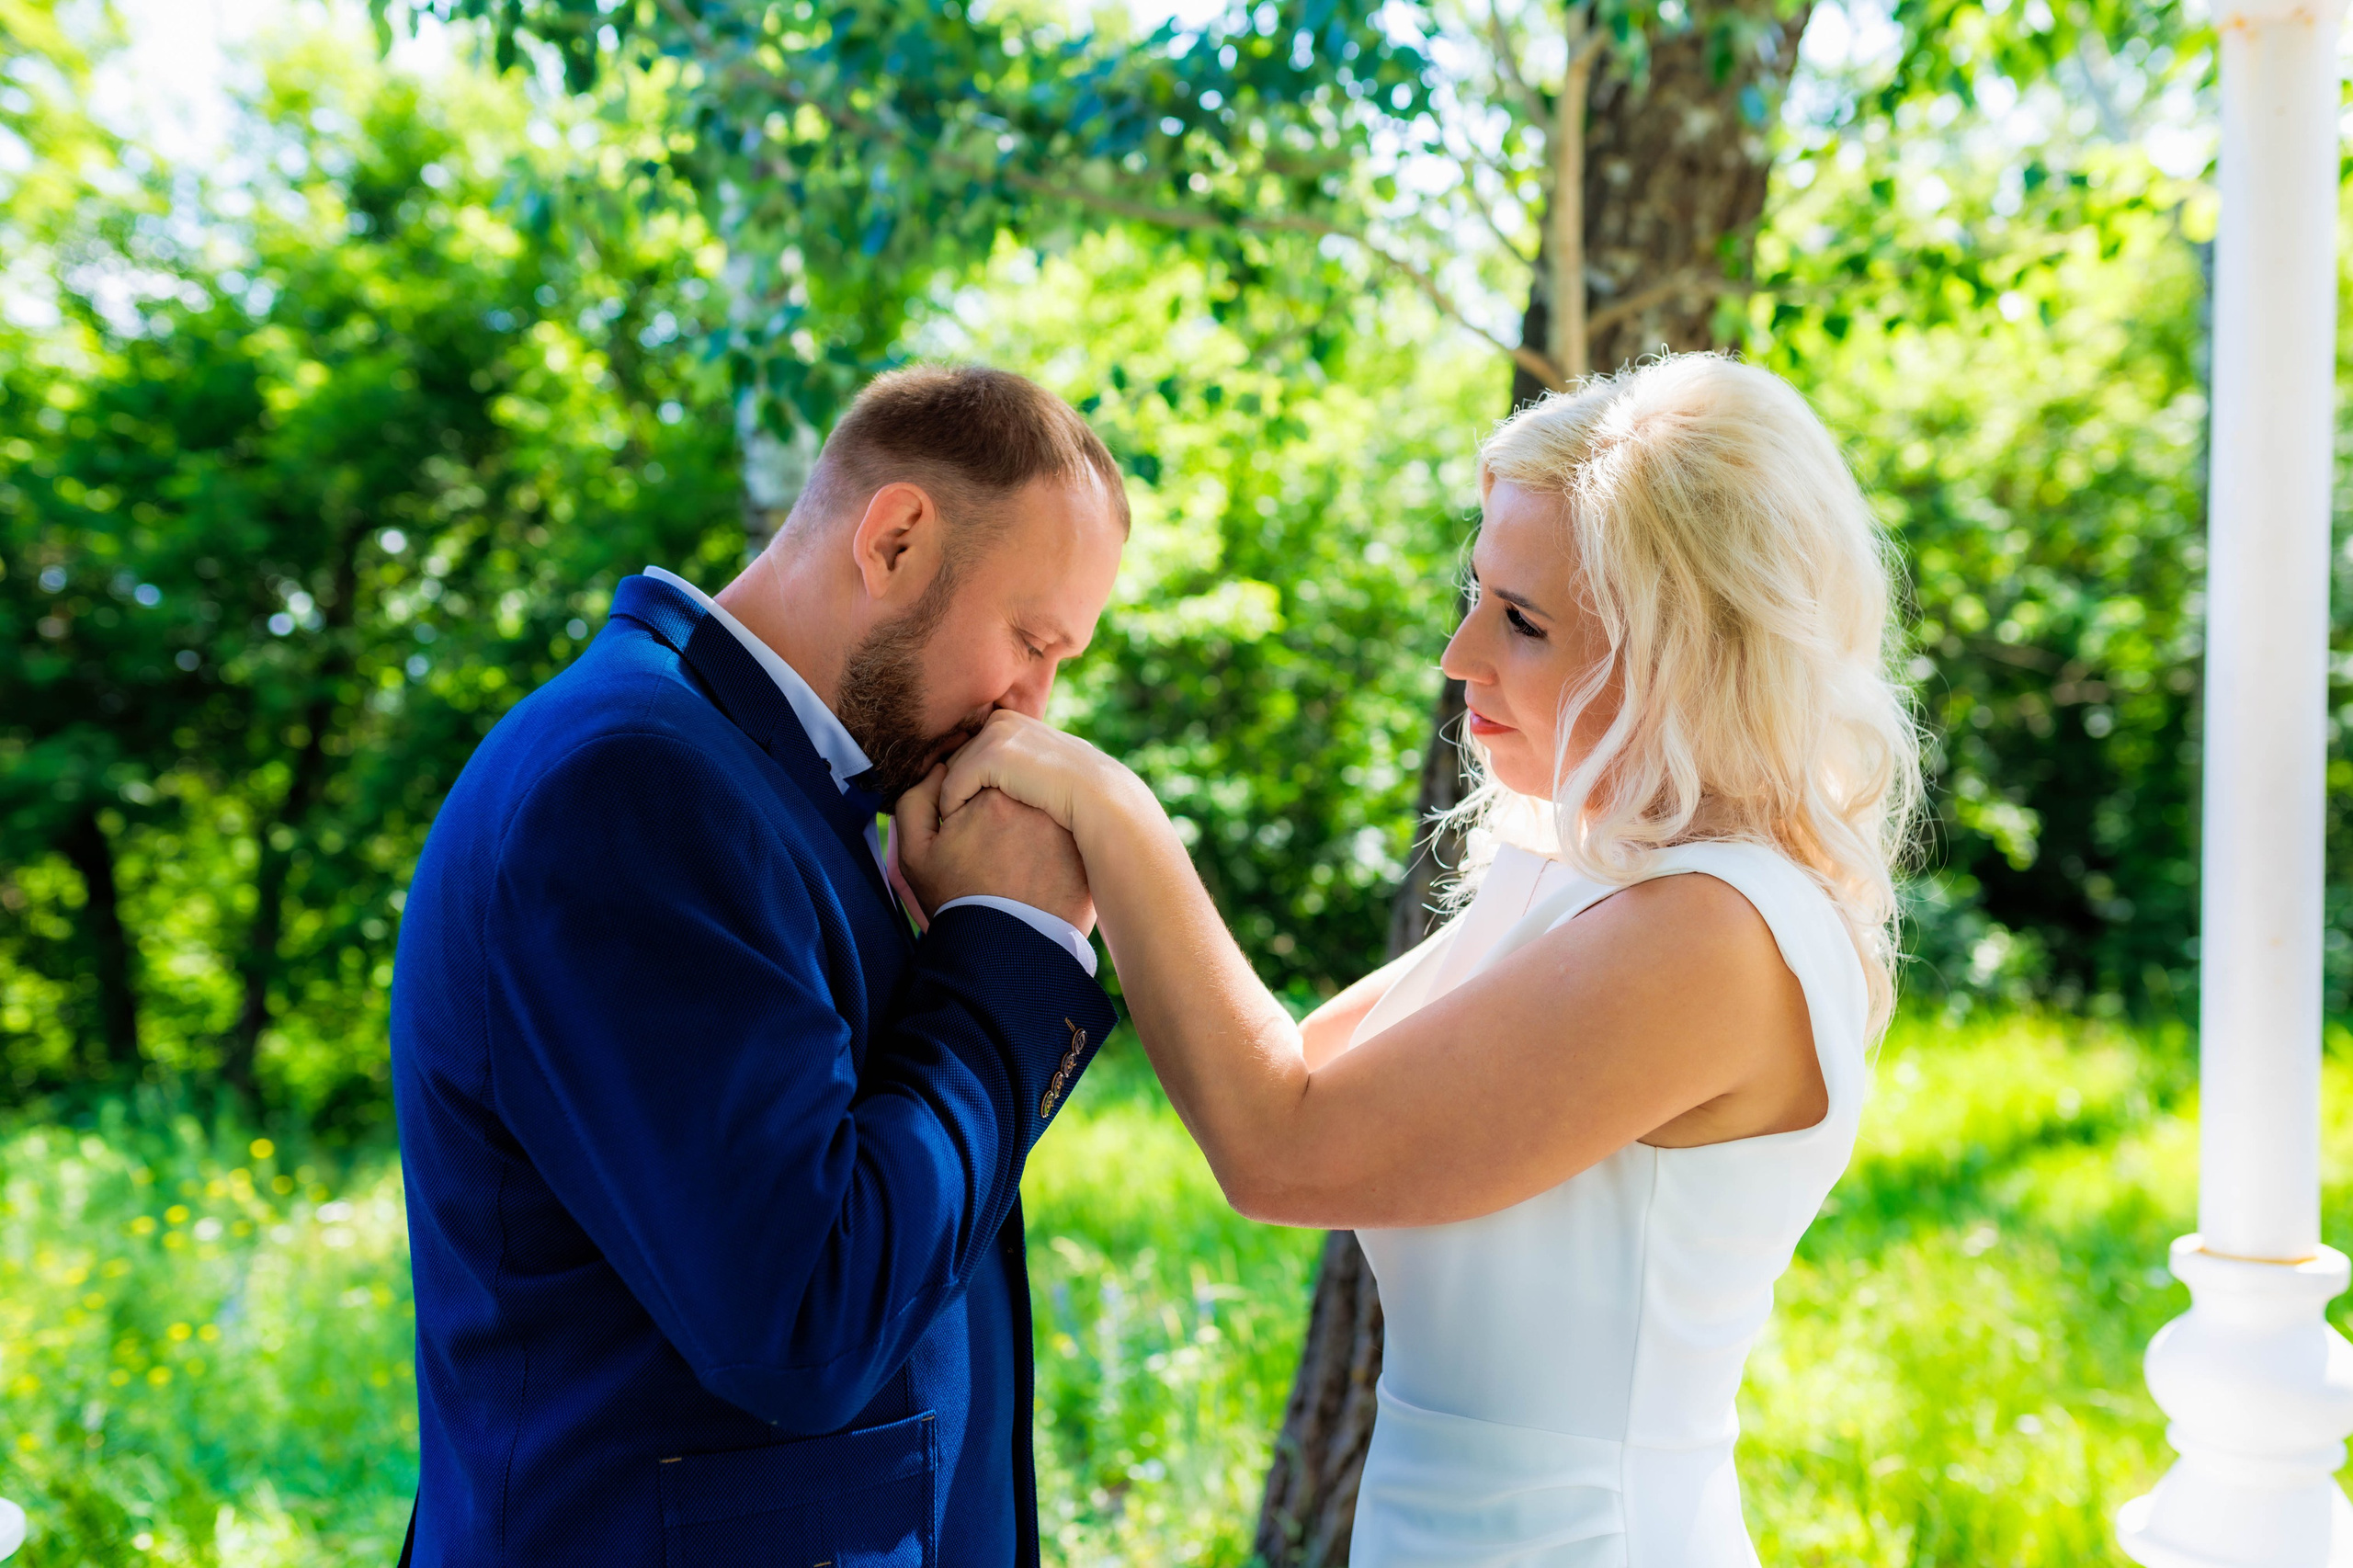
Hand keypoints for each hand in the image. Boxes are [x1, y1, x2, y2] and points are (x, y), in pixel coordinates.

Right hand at [893, 766, 1095, 934]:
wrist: (1004, 954)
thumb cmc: (956, 903)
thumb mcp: (915, 855)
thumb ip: (916, 800)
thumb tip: (941, 769)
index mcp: (992, 795)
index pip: (979, 775)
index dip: (966, 803)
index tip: (965, 832)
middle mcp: (1036, 804)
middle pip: (1015, 788)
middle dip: (1002, 808)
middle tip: (990, 849)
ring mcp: (1066, 827)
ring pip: (1042, 809)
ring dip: (1029, 822)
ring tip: (1012, 861)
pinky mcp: (1084, 851)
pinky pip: (1066, 834)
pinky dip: (1053, 844)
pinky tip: (1036, 871)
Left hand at [936, 710, 1127, 836]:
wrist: (1099, 798)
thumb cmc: (1077, 794)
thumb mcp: (1048, 767)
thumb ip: (1023, 762)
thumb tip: (1010, 776)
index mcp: (1010, 719)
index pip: (969, 750)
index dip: (965, 780)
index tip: (966, 809)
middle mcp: (1000, 720)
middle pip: (956, 759)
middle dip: (954, 788)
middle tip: (954, 821)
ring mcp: (995, 736)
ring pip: (950, 773)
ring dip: (951, 800)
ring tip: (957, 828)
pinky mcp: (990, 757)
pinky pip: (952, 788)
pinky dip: (952, 810)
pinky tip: (963, 830)